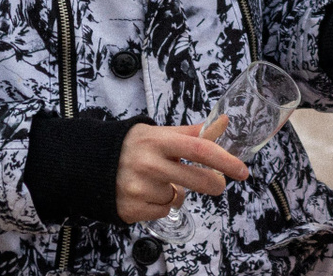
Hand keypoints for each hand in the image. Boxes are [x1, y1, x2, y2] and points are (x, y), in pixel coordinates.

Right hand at [114, 122, 249, 224]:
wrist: (90, 164)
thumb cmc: (132, 146)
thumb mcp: (159, 133)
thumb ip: (191, 132)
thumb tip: (223, 122)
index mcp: (158, 140)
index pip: (199, 148)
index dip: (224, 160)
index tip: (242, 170)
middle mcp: (149, 164)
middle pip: (196, 179)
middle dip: (213, 184)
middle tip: (216, 184)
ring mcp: (139, 188)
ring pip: (178, 197)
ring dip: (176, 192)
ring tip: (159, 181)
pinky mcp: (132, 208)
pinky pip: (163, 211)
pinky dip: (161, 205)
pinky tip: (147, 193)